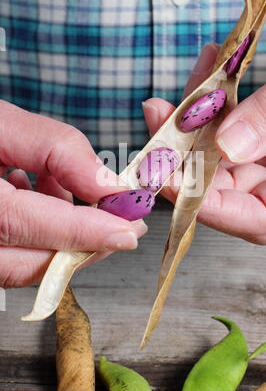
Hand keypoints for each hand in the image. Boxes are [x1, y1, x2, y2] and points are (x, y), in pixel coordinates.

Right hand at [0, 101, 146, 287]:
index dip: (81, 230)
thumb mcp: (0, 123)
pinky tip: (43, 197)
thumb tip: (105, 182)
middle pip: (27, 263)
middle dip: (83, 244)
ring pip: (22, 267)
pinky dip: (43, 236)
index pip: (24, 226)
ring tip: (69, 192)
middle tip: (121, 221)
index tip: (128, 228)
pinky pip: (12, 259)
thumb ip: (54, 148)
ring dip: (63, 239)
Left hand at [143, 44, 265, 244]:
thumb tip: (228, 146)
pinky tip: (209, 63)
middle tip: (160, 121)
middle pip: (227, 186)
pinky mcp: (264, 123)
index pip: (261, 218)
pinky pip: (228, 120)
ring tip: (186, 85)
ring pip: (218, 151)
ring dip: (194, 118)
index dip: (212, 208)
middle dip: (186, 156)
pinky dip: (213, 96)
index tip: (171, 180)